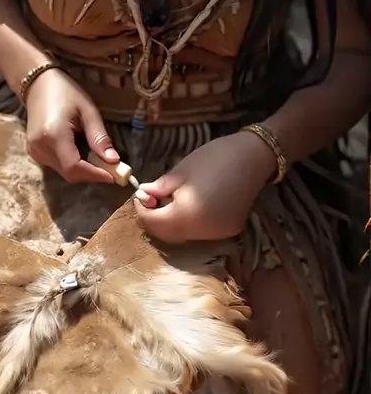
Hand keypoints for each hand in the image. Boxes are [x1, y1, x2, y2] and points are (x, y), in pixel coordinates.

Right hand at [26, 68, 119, 182]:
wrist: (38, 84)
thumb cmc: (65, 92)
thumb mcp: (88, 110)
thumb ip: (99, 137)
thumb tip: (114, 161)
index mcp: (54, 135)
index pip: (75, 167)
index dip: (96, 175)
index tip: (116, 175)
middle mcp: (40, 147)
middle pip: (70, 173)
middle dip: (93, 173)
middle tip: (113, 167)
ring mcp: (34, 151)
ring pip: (64, 172)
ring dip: (84, 169)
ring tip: (99, 157)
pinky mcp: (34, 152)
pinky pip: (57, 166)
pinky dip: (73, 164)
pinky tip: (82, 152)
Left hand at [134, 132, 276, 242]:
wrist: (253, 157)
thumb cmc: (214, 158)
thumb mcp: (181, 170)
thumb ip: (160, 188)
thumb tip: (143, 195)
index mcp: (188, 216)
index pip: (154, 223)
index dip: (142, 210)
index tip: (139, 195)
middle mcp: (202, 233)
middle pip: (167, 234)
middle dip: (155, 219)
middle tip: (150, 198)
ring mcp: (217, 234)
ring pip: (184, 236)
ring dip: (171, 222)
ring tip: (169, 199)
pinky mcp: (228, 231)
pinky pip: (200, 232)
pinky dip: (189, 222)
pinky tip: (189, 205)